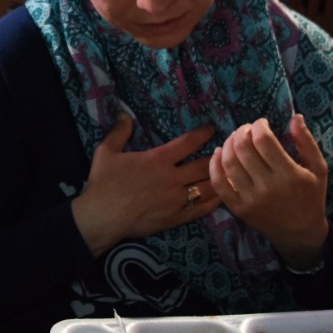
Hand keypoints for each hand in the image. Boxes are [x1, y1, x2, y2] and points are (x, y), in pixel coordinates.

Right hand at [69, 117, 220, 255]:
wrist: (103, 216)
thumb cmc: (104, 183)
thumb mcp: (106, 152)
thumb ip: (118, 132)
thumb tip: (125, 115)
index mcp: (158, 159)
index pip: (187, 143)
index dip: (202, 134)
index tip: (211, 129)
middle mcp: (173, 177)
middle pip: (203, 165)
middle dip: (216, 157)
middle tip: (226, 153)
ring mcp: (177, 199)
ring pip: (206, 187)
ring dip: (218, 179)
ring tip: (229, 174)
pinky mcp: (176, 217)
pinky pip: (201, 209)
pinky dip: (213, 202)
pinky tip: (220, 198)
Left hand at [208, 115, 329, 266]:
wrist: (301, 234)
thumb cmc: (311, 197)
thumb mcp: (318, 169)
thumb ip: (306, 142)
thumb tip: (295, 117)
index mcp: (289, 175)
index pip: (264, 140)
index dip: (258, 126)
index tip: (261, 124)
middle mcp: (268, 187)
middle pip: (243, 148)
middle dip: (242, 132)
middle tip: (246, 130)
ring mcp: (250, 199)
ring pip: (229, 162)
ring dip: (228, 144)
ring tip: (235, 139)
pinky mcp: (238, 208)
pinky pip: (219, 183)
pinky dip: (214, 165)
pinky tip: (218, 153)